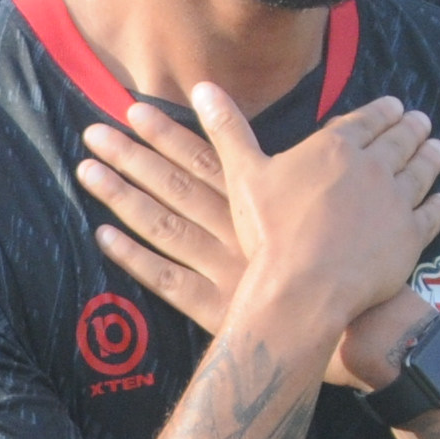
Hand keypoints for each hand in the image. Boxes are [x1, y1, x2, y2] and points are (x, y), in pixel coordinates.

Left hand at [84, 99, 419, 392]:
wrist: (354, 329)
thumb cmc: (341, 267)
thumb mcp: (321, 211)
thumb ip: (300, 178)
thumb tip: (283, 147)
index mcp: (259, 204)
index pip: (204, 158)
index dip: (168, 134)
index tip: (134, 109)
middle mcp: (234, 228)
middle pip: (174, 184)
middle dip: (132, 155)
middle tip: (91, 131)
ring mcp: (220, 267)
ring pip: (162, 224)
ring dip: (122, 195)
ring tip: (85, 169)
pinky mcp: (212, 305)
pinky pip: (165, 279)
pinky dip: (133, 258)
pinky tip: (102, 235)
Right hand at [184, 82, 439, 350]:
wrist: (302, 287)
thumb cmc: (270, 230)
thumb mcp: (243, 174)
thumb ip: (228, 128)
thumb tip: (201, 86)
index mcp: (336, 146)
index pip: (368, 119)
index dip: (383, 111)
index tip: (396, 106)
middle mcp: (373, 167)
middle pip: (401, 140)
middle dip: (413, 128)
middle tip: (422, 122)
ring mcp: (396, 201)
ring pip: (422, 171)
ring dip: (432, 157)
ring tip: (439, 149)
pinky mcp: (410, 236)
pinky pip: (432, 215)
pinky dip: (439, 205)